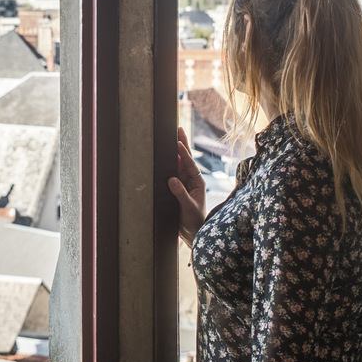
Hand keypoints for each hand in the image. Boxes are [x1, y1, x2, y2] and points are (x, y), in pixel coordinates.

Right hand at [167, 127, 205, 246]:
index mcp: (197, 182)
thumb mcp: (188, 208)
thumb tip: (171, 179)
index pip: (190, 165)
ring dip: (175, 151)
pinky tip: (164, 156)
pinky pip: (173, 173)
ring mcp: (184, 184)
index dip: (183, 153)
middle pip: (186, 159)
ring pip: (179, 164)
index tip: (177, 142)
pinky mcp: (177, 189)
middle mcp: (191, 180)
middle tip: (177, 128)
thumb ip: (181, 194)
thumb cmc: (195, 221)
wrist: (194, 233)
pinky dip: (169, 163)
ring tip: (170, 137)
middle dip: (182, 144)